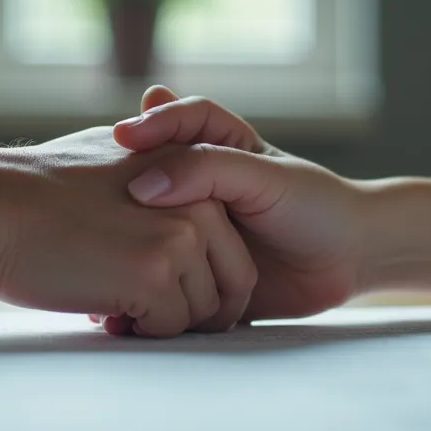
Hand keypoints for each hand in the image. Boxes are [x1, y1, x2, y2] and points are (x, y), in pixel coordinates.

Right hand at [0, 126, 256, 337]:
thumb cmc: (32, 193)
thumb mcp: (111, 165)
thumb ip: (155, 187)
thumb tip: (171, 225)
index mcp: (192, 174)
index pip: (231, 247)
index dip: (201, 281)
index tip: (163, 294)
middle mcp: (199, 203)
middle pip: (231, 283)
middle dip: (194, 309)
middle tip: (142, 312)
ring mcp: (181, 238)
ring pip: (201, 312)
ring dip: (160, 321)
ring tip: (109, 301)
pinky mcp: (156, 274)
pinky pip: (170, 328)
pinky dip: (139, 331)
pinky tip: (100, 308)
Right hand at [110, 87, 366, 320]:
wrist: (346, 259)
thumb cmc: (313, 205)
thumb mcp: (259, 176)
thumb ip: (207, 169)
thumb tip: (144, 186)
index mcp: (208, 149)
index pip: (164, 125)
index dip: (144, 128)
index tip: (121, 138)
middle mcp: (191, 191)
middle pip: (135, 186)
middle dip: (109, 197)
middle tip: (84, 202)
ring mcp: (189, 235)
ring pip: (138, 238)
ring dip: (114, 251)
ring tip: (91, 255)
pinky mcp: (192, 276)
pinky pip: (153, 285)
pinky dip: (130, 296)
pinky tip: (112, 305)